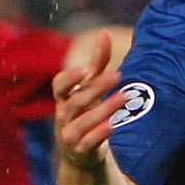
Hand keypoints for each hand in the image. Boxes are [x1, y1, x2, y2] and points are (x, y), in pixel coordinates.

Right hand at [51, 29, 129, 170]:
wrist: (80, 152)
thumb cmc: (85, 111)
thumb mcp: (89, 87)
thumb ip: (97, 62)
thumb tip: (105, 33)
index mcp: (64, 98)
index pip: (59, 85)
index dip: (70, 78)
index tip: (86, 69)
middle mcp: (64, 115)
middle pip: (77, 100)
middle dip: (97, 88)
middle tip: (118, 75)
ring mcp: (70, 133)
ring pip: (83, 122)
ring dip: (104, 109)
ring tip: (124, 97)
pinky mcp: (81, 150)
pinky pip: (88, 142)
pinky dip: (99, 134)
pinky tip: (113, 125)